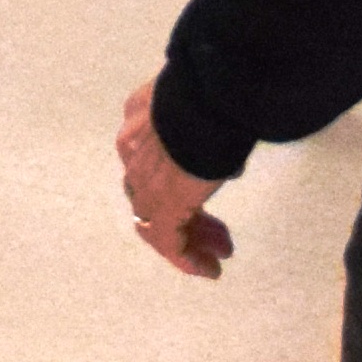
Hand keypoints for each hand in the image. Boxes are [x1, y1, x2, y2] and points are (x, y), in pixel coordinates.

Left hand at [116, 89, 236, 279]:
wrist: (209, 96)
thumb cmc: (216, 93)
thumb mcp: (206, 109)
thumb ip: (209, 132)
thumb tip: (227, 160)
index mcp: (139, 123)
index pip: (150, 163)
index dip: (175, 180)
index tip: (202, 193)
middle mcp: (133, 151)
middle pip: (151, 194)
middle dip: (186, 216)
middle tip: (215, 237)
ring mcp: (143, 180)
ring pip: (157, 220)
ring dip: (189, 239)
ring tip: (215, 258)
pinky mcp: (160, 205)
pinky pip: (166, 240)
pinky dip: (186, 257)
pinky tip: (207, 268)